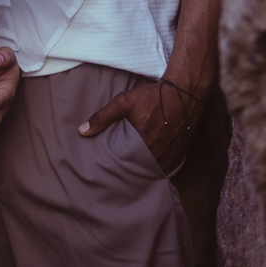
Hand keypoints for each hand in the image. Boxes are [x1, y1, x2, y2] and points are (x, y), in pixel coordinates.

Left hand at [76, 78, 205, 173]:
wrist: (183, 92)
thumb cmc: (153, 96)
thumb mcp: (124, 102)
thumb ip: (102, 117)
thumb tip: (82, 131)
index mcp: (145, 146)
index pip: (129, 167)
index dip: (121, 170)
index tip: (112, 171)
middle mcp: (160, 154)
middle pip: (143, 170)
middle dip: (133, 171)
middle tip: (122, 173)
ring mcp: (173, 155)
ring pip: (156, 169)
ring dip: (147, 169)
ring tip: (135, 169)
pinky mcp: (181, 152)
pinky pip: (169, 166)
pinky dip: (160, 165)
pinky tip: (151, 162)